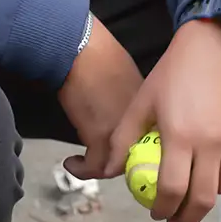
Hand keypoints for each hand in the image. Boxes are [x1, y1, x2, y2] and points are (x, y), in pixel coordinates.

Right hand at [58, 16, 143, 180]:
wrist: (82, 51)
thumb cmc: (98, 57)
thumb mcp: (127, 79)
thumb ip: (129, 102)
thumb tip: (117, 115)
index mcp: (149, 110)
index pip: (147, 142)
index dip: (133, 153)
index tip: (117, 155)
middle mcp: (140, 125)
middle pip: (134, 158)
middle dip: (117, 166)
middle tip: (99, 165)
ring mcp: (123, 133)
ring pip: (116, 167)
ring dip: (98, 169)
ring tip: (82, 165)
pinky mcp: (101, 138)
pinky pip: (95, 168)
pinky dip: (82, 169)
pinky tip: (71, 162)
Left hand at [107, 18, 220, 221]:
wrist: (220, 39)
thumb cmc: (174, 70)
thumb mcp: (143, 101)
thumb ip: (125, 138)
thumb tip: (113, 170)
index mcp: (181, 137)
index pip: (173, 191)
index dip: (163, 209)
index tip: (156, 214)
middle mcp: (213, 144)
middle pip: (202, 200)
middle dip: (187, 218)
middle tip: (175, 220)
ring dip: (206, 196)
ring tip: (191, 193)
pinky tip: (209, 168)